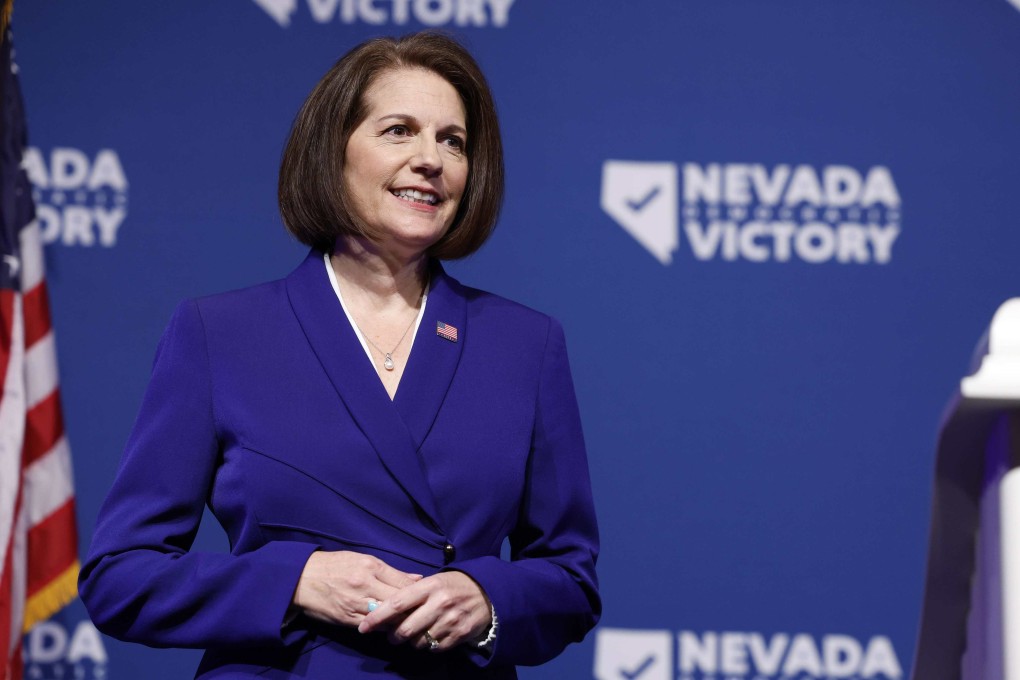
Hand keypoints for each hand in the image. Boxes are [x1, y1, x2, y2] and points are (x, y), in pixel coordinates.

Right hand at [292, 551, 421, 626]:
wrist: (302, 578)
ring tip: (410, 622)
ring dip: (399, 620)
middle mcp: (364, 585)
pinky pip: (371, 626)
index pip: (403, 582)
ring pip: (387, 616)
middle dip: (412, 608)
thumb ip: (390, 571)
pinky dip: (383, 627)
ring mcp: (355, 603)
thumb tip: (417, 578)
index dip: (418, 592)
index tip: (426, 597)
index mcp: (370, 566)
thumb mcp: (362, 559)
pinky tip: (390, 627)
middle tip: (423, 613)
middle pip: (398, 600)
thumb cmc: (335, 565)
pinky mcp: (347, 618)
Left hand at [357, 571, 491, 651]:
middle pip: (406, 629)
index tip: (364, 627)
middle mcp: (439, 603)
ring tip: (414, 635)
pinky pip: (435, 648)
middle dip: (393, 636)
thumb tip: (382, 607)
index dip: (378, 617)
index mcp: (429, 586)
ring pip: (419, 642)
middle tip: (391, 636)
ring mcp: (450, 620)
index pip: (397, 603)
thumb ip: (410, 592)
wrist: (487, 591)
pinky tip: (431, 636)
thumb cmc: (452, 585)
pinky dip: (429, 646)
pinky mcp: (460, 634)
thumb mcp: (433, 581)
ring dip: (412, 642)